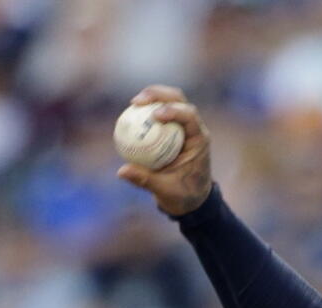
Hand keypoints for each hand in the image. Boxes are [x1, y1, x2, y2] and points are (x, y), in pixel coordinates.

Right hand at [116, 85, 212, 215]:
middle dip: (159, 95)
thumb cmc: (183, 195)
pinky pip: (158, 114)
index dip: (173, 110)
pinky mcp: (173, 129)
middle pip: (179, 100)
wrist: (192, 198)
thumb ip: (145, 180)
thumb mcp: (166, 191)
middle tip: (138, 101)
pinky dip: (146, 111)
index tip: (155, 115)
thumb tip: (122, 171)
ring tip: (134, 103)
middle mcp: (194, 129)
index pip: (190, 116)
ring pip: (169, 102)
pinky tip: (130, 114)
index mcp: (199, 140)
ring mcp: (183, 127)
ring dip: (152, 97)